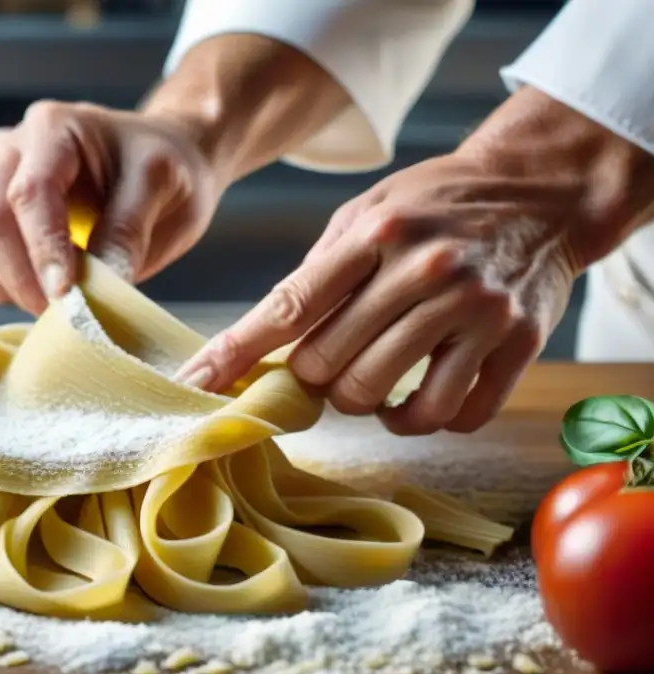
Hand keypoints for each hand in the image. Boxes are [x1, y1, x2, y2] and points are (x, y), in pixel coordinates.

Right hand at [0, 100, 222, 314]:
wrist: (159, 159)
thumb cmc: (161, 166)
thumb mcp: (162, 186)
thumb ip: (127, 230)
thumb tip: (94, 289)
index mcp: (55, 128)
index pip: (32, 193)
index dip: (43, 250)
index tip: (64, 297)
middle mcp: (13, 145)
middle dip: (22, 276)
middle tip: (62, 314)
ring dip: (0, 278)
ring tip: (47, 305)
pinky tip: (29, 290)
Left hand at [175, 151, 576, 434]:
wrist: (541, 190)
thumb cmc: (436, 205)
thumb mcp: (368, 211)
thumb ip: (319, 272)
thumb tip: (262, 341)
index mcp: (376, 233)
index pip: (288, 307)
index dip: (236, 353)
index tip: (196, 385)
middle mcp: (425, 270)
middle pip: (328, 367)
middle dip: (314, 377)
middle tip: (331, 359)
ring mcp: (475, 309)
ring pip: (382, 398)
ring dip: (362, 402)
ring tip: (372, 377)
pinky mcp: (517, 344)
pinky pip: (451, 415)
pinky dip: (421, 418)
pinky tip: (418, 395)